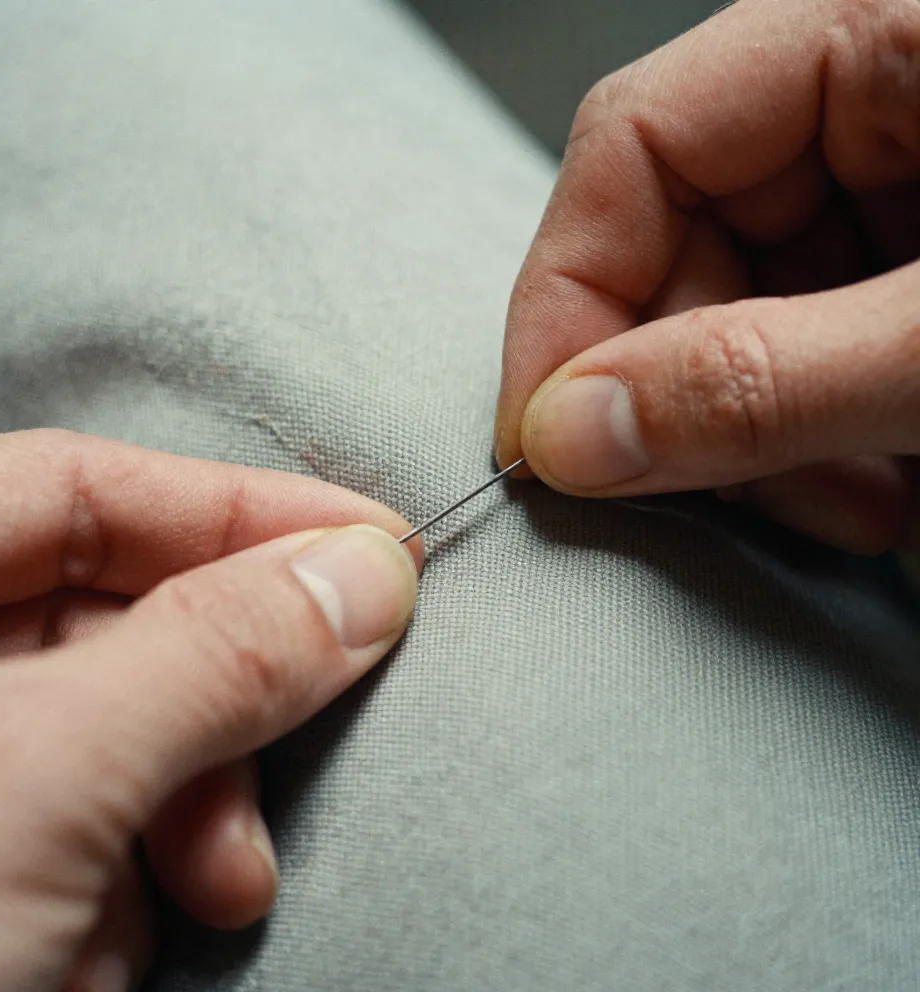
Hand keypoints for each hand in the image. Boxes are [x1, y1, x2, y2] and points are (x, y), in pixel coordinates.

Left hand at [0, 430, 420, 991]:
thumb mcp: (34, 781)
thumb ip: (217, 655)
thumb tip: (365, 573)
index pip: (85, 487)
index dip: (244, 514)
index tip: (375, 548)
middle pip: (101, 621)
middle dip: (211, 714)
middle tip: (290, 769)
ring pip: (96, 737)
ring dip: (165, 829)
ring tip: (194, 907)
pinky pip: (59, 828)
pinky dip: (102, 901)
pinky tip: (77, 982)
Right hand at [496, 0, 919, 553]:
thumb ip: (767, 379)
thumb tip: (573, 435)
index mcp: (874, 23)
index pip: (634, 143)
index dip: (565, 301)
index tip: (545, 440)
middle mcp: (870, 96)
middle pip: (678, 245)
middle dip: (686, 398)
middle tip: (725, 498)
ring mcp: (899, 182)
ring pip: (739, 314)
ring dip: (762, 437)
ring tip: (848, 507)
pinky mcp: (914, 271)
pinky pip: (810, 346)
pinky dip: (820, 434)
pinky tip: (878, 486)